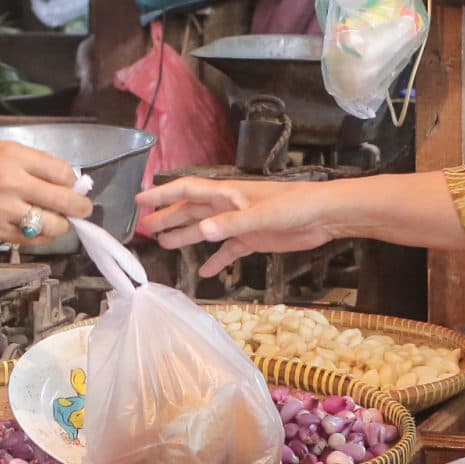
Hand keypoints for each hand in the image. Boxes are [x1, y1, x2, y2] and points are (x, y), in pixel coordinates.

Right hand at [0, 140, 95, 246]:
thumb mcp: (1, 148)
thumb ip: (33, 162)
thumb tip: (65, 178)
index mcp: (14, 157)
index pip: (62, 173)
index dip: (72, 181)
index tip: (72, 185)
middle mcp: (11, 183)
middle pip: (63, 200)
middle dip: (80, 207)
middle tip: (84, 209)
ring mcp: (3, 210)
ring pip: (51, 226)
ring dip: (62, 225)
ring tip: (59, 221)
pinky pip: (31, 240)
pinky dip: (42, 237)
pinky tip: (41, 230)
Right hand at [136, 175, 339, 277]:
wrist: (324, 216)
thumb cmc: (295, 206)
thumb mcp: (262, 215)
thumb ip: (231, 224)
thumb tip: (201, 230)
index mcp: (227, 194)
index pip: (188, 191)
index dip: (163, 194)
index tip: (140, 200)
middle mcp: (229, 207)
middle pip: (191, 210)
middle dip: (168, 217)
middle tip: (144, 227)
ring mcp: (240, 223)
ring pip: (206, 229)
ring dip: (186, 236)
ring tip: (164, 244)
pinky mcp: (254, 239)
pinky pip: (229, 250)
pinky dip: (217, 260)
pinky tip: (206, 273)